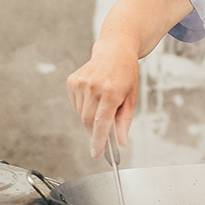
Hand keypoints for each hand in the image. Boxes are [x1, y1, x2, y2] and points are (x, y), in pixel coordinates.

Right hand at [66, 42, 139, 159]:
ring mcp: (81, 83)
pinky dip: (84, 107)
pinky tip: (94, 95)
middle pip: (88, 121)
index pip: (101, 123)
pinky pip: (76, 104)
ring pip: (81, 114)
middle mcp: (94, 86)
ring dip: (91, 117)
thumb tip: (120, 142)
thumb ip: (124, 121)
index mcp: (111, 91)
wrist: (115, 51)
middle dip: (94, 133)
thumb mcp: (132, 97)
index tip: (96, 153)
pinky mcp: (73, 81)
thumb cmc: (126, 73)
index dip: (98, 141)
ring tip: (103, 103)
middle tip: (102, 137)